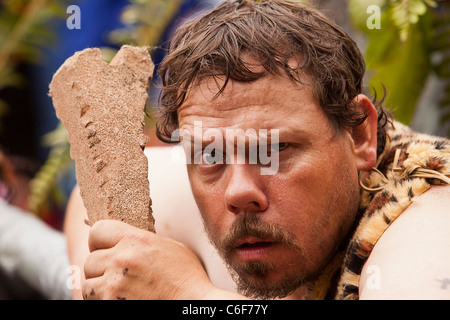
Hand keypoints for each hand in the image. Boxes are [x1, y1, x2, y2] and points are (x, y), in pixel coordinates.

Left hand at [82, 219, 214, 299]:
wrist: (193, 303)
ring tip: (119, 291)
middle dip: (100, 269)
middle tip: (116, 276)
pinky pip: (93, 301)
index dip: (100, 242)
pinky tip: (122, 300)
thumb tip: (127, 239)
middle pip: (90, 260)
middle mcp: (121, 259)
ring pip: (88, 284)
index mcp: (135, 239)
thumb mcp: (170, 246)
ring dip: (99, 288)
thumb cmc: (187, 277)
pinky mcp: (111, 303)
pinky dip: (104, 301)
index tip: (106, 250)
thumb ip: (144, 240)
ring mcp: (114, 284)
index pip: (97, 231)